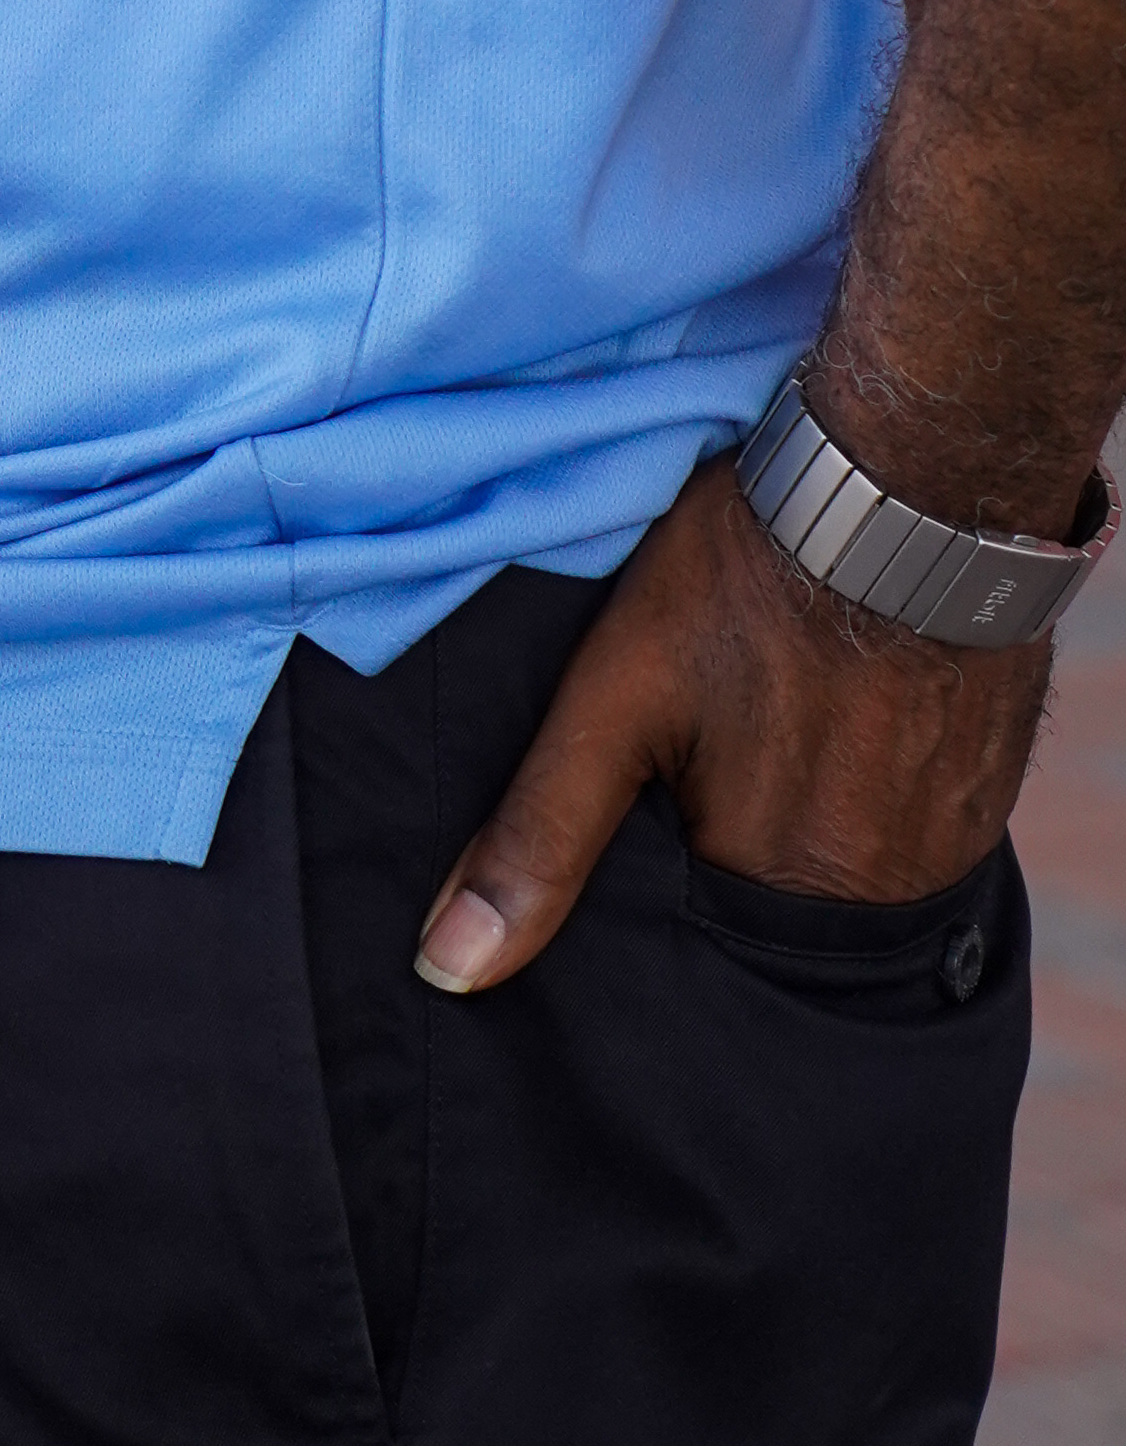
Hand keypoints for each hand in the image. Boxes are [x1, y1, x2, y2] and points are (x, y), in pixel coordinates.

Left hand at [414, 448, 1047, 990]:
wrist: (913, 476)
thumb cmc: (749, 580)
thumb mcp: (612, 699)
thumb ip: (539, 837)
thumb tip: (453, 969)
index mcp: (792, 892)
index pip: (706, 949)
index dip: (667, 895)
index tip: (653, 827)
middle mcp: (890, 891)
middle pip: (783, 915)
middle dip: (737, 860)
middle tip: (713, 764)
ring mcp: (955, 837)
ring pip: (852, 868)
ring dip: (811, 822)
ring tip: (775, 733)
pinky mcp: (991, 782)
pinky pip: (918, 822)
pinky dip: (874, 786)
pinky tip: (840, 718)